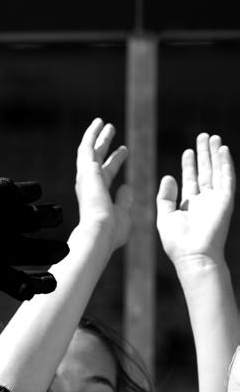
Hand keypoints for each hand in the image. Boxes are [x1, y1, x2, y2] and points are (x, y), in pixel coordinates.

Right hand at [74, 118, 132, 248]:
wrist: (99, 232)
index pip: (108, 173)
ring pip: (89, 151)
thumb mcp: (123, 214)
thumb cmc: (111, 231)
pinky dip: (92, 135)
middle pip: (97, 160)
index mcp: (99, 196)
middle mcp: (90, 185)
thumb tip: (128, 187)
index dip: (116, 161)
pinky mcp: (86, 170)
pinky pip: (87, 147)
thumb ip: (124, 200)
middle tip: (111, 131)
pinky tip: (98, 123)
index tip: (124, 150)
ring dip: (97, 136)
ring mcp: (86, 177)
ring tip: (103, 122)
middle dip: (105, 145)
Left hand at [157, 133, 234, 265]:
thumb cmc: (176, 242)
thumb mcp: (165, 216)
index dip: (189, 165)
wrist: (192, 255)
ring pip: (216, 171)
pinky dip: (225, 164)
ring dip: (215, 154)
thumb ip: (165, 197)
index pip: (191, 180)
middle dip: (203, 154)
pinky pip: (226, 178)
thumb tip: (168, 176)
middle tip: (202, 136)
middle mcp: (204, 200)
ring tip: (212, 138)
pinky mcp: (226, 200)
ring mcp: (216, 199)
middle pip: (205, 171)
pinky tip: (222, 150)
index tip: (187, 151)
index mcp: (190, 205)